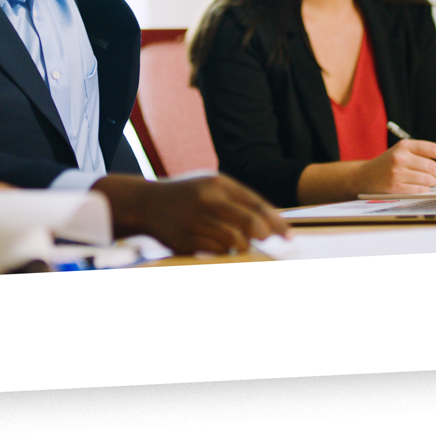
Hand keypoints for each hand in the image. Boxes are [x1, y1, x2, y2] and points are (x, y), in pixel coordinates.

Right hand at [93, 173, 288, 254]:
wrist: (147, 202)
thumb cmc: (187, 195)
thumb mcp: (211, 186)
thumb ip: (237, 201)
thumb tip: (269, 225)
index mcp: (217, 183)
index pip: (256, 204)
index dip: (276, 222)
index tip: (288, 236)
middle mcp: (207, 199)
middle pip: (249, 223)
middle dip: (264, 236)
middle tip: (268, 242)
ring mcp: (195, 220)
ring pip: (234, 241)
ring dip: (242, 246)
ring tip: (238, 244)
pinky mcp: (185, 239)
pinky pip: (215, 251)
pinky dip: (222, 252)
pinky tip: (218, 246)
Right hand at [356, 140, 435, 194]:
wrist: (365, 175)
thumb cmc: (388, 164)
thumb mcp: (402, 152)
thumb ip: (422, 156)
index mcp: (405, 145)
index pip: (433, 149)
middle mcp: (401, 157)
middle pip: (433, 167)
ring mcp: (398, 172)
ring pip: (428, 180)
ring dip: (434, 183)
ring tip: (431, 182)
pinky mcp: (396, 186)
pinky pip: (420, 190)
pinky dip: (425, 190)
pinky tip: (421, 187)